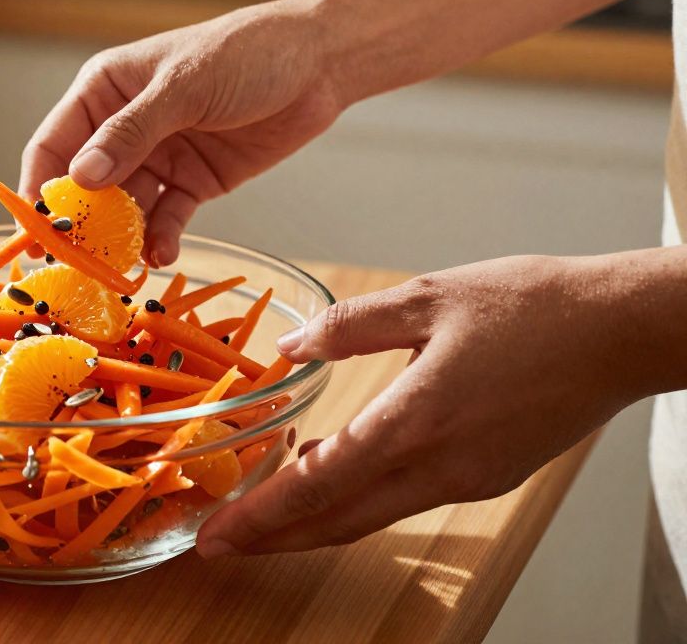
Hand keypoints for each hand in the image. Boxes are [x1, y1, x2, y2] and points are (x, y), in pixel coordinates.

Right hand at [18, 0, 343, 266]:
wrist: (320, 62)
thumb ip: (132, 133)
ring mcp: (158, 157)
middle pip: (83, 186)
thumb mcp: (184, 87)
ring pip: (123, 209)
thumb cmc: (247, 52)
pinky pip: (165, 219)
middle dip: (77, 226)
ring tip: (117, 269)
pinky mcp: (192, 183)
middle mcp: (122, 127)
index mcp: (105, 91)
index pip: (54, 145)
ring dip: (118, 240)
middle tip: (69, 265)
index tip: (33, 231)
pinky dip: (159, 239)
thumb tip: (80, 177)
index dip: (38, 188)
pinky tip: (159, 255)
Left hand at [196, 253, 673, 556]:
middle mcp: (440, 467)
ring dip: (314, 519)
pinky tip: (335, 470)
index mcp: (416, 422)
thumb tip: (291, 346)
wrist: (624, 331)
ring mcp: (467, 479)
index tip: (214, 536)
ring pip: (371, 515)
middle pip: (338, 522)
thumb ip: (350, 324)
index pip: (317, 487)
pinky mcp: (487, 475)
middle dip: (273, 538)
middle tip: (220, 543)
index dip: (260, 517)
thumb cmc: (534, 307)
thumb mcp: (429, 295)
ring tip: (263, 511)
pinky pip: (405, 497)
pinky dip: (358, 496)